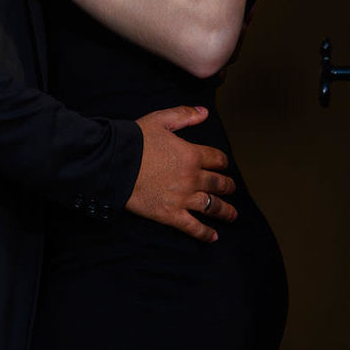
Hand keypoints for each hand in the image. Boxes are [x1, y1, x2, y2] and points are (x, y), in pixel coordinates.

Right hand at [127, 106, 236, 242]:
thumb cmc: (137, 140)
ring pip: (211, 206)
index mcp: (191, 155)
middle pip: (217, 184)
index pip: (216, 159)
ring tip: (232, 215)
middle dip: (227, 186)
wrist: (116, 163)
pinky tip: (213, 237)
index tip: (224, 165)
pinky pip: (193, 227)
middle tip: (231, 188)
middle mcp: (192, 178)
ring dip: (225, 210)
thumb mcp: (161, 120)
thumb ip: (185, 115)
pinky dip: (204, 233)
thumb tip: (204, 112)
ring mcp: (183, 198)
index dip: (222, 161)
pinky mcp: (171, 215)